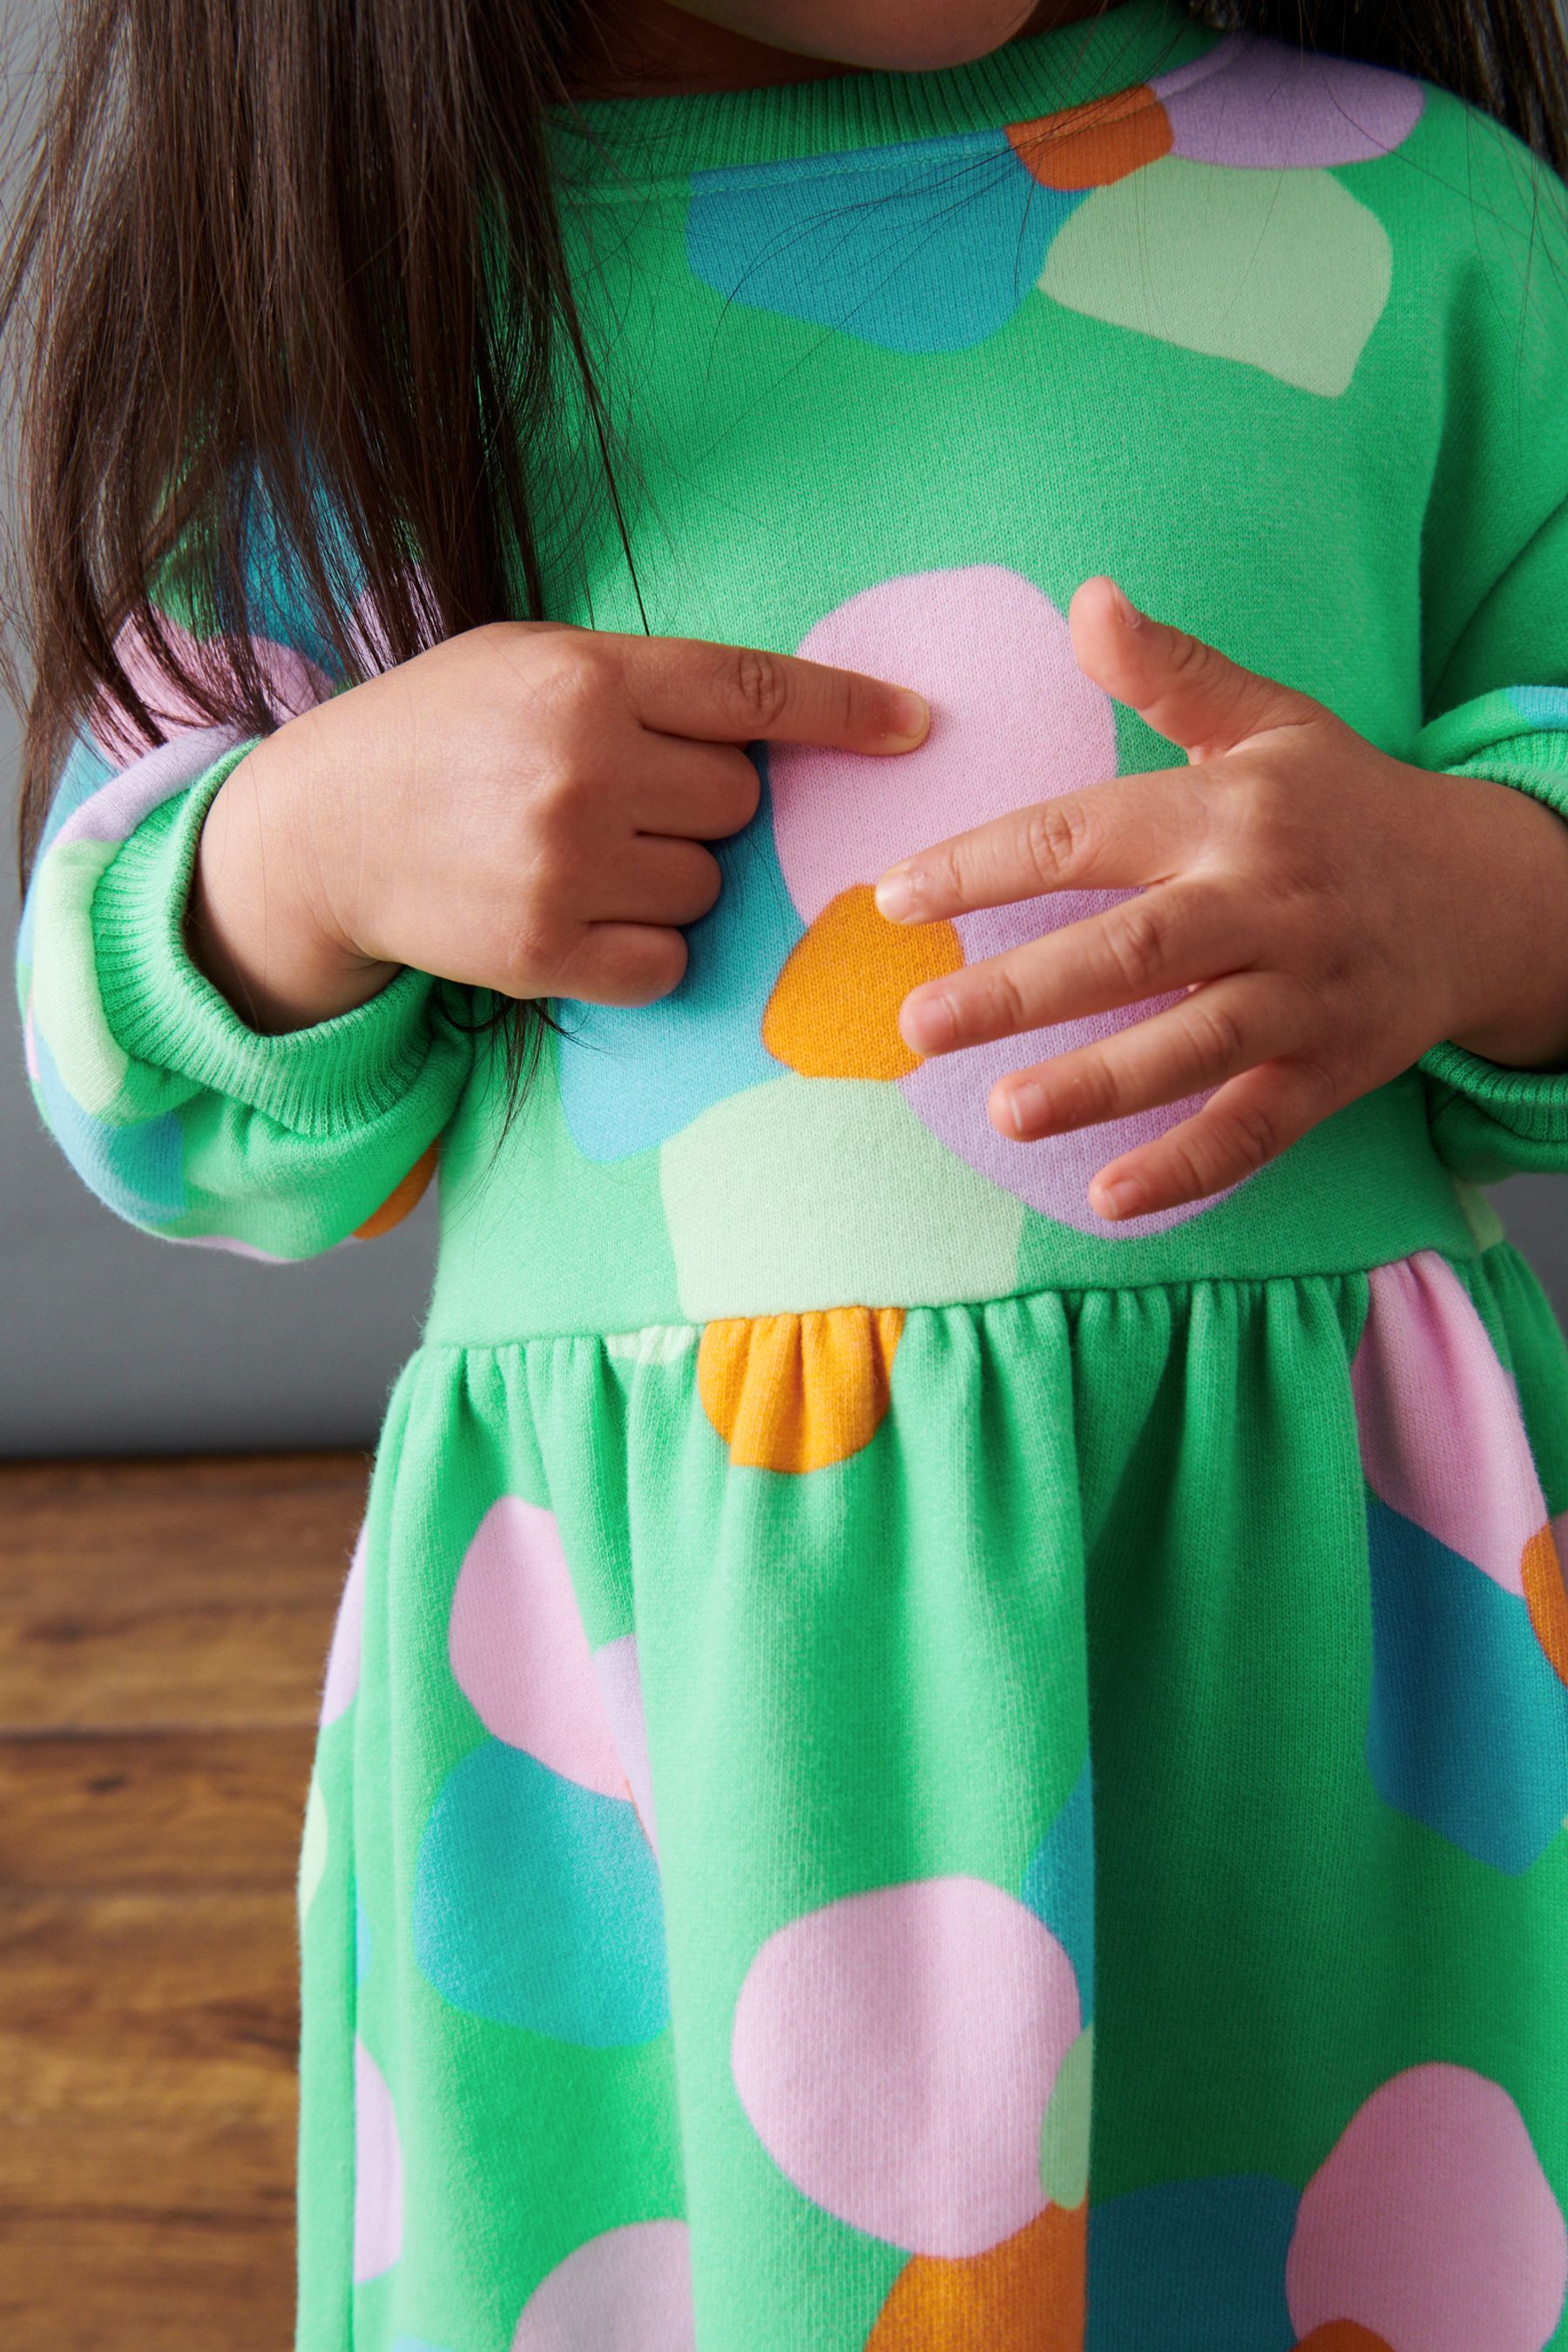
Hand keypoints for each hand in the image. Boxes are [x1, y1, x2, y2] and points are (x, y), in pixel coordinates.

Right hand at [191, 621, 928, 1032]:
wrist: (321, 832)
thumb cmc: (439, 734)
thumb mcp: (529, 662)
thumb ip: (645, 685)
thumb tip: (780, 731)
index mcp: (586, 676)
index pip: (754, 691)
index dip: (847, 710)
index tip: (916, 728)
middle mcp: (584, 765)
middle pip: (740, 804)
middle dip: (702, 807)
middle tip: (624, 800)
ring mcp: (566, 864)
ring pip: (708, 887)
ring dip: (669, 878)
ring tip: (584, 855)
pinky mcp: (549, 951)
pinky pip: (669, 962)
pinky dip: (644, 948)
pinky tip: (581, 915)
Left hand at [874, 577, 1567, 1222]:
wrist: (1485, 892)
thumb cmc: (1346, 805)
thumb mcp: (1270, 722)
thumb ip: (1170, 673)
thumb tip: (1087, 599)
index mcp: (1229, 812)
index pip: (1085, 834)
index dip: (985, 865)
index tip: (896, 897)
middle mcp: (1266, 903)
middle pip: (1130, 950)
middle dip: (1020, 991)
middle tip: (919, 1025)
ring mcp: (1303, 993)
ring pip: (1192, 1046)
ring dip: (1096, 1085)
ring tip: (1003, 1115)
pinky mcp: (1333, 1069)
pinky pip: (1256, 1126)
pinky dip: (1188, 1164)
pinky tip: (1109, 1198)